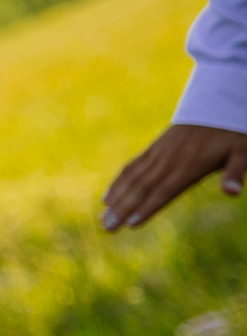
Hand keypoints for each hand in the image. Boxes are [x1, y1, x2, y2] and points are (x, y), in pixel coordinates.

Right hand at [102, 123, 246, 230]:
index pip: (166, 190)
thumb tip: (232, 192)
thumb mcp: (243, 152)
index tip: (131, 223)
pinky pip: (132, 167)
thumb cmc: (233, 135)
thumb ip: (235, 172)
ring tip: (103, 220)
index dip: (148, 206)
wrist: (217, 106)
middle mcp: (170, 160)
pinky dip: (117, 183)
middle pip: (142, 188)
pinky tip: (107, 198)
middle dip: (123, 209)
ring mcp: (158, 153)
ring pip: (133, 179)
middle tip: (107, 228)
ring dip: (116, 200)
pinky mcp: (153, 149)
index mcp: (191, 165)